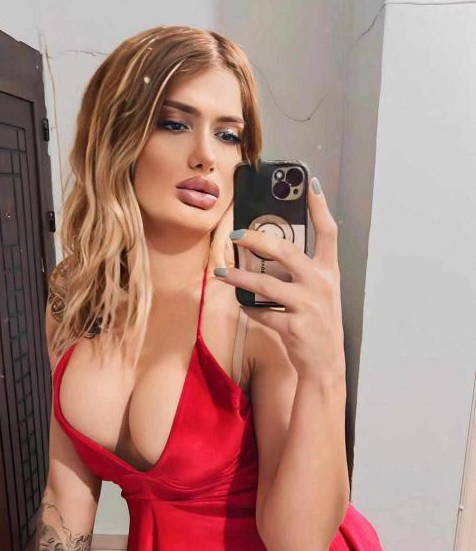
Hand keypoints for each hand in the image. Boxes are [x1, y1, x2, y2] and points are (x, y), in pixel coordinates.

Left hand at [215, 177, 345, 385]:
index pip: (328, 233)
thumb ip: (303, 273)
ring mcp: (308, 307)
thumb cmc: (318, 326)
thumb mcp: (321, 294)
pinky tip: (242, 304)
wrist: (325, 366)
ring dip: (239, 277)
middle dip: (257, 240)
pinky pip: (262, 313)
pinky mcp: (294, 327)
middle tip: (236, 235)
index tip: (310, 184)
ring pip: (265, 285)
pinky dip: (249, 308)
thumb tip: (271, 252)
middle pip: (286, 252)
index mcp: (329, 273)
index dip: (320, 207)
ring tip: (221, 271)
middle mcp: (321, 285)